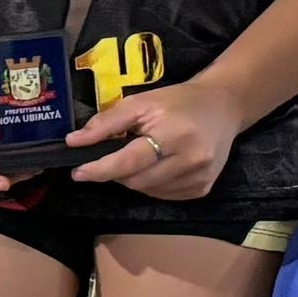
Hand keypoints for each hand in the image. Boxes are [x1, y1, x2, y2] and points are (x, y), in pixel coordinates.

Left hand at [70, 75, 240, 198]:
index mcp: (175, 134)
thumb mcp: (141, 102)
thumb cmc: (178, 101)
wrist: (223, 106)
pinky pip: (163, 195)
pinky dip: (151, 184)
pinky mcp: (202, 189)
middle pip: (136, 180)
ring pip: (147, 191)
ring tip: (139, 156)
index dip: (101, 169)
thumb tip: (74, 141)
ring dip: (133, 178)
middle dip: (117, 172)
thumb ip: (107, 122)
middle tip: (113, 156)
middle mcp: (191, 161)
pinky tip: (157, 166)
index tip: (78, 172)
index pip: (130, 161)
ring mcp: (199, 178)